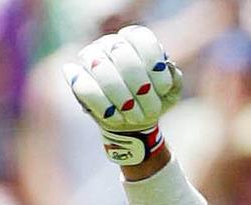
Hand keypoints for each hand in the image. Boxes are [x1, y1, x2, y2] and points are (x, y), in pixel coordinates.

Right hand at [62, 25, 182, 164]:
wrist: (132, 120)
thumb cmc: (152, 100)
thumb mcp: (170, 92)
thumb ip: (174, 78)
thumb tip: (169, 66)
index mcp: (134, 39)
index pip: (142, 39)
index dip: (154, 66)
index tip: (163, 88)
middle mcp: (110, 43)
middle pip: (123, 55)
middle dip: (141, 87)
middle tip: (150, 108)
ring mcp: (90, 57)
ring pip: (102, 70)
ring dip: (124, 100)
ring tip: (136, 116)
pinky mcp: (76, 77)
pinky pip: (85, 88)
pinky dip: (105, 108)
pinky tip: (118, 117)